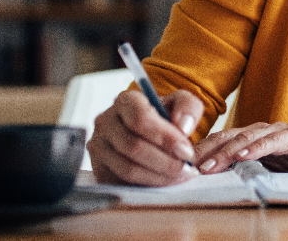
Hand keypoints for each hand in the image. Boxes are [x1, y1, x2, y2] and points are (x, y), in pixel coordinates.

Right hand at [88, 88, 202, 185]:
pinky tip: (165, 181)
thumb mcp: (180, 104)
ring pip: (127, 168)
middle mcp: (106, 122)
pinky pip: (121, 183)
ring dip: (159, 176)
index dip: (165, 138)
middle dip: (165, 161)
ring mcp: (98, 147)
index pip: (139, 118)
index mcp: (125, 101)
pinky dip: (147, 186)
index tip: (186, 151)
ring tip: (180, 176)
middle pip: (133, 146)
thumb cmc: (164, 118)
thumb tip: (183, 126)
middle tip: (187, 168)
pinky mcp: (99, 170)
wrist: (148, 136)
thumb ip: (188, 108)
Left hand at [194, 122, 287, 174]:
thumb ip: (245, 170)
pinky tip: (243, 155)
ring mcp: (279, 132)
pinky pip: (273, 141)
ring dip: (225, 152)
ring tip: (208, 165)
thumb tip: (213, 180)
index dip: (201, 150)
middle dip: (206, 151)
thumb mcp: (268, 169)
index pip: (221, 141)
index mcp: (252, 138)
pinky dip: (257, 147)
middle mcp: (262, 131)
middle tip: (187, 165)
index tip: (181, 163)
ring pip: (246, 138)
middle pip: (228, 137)